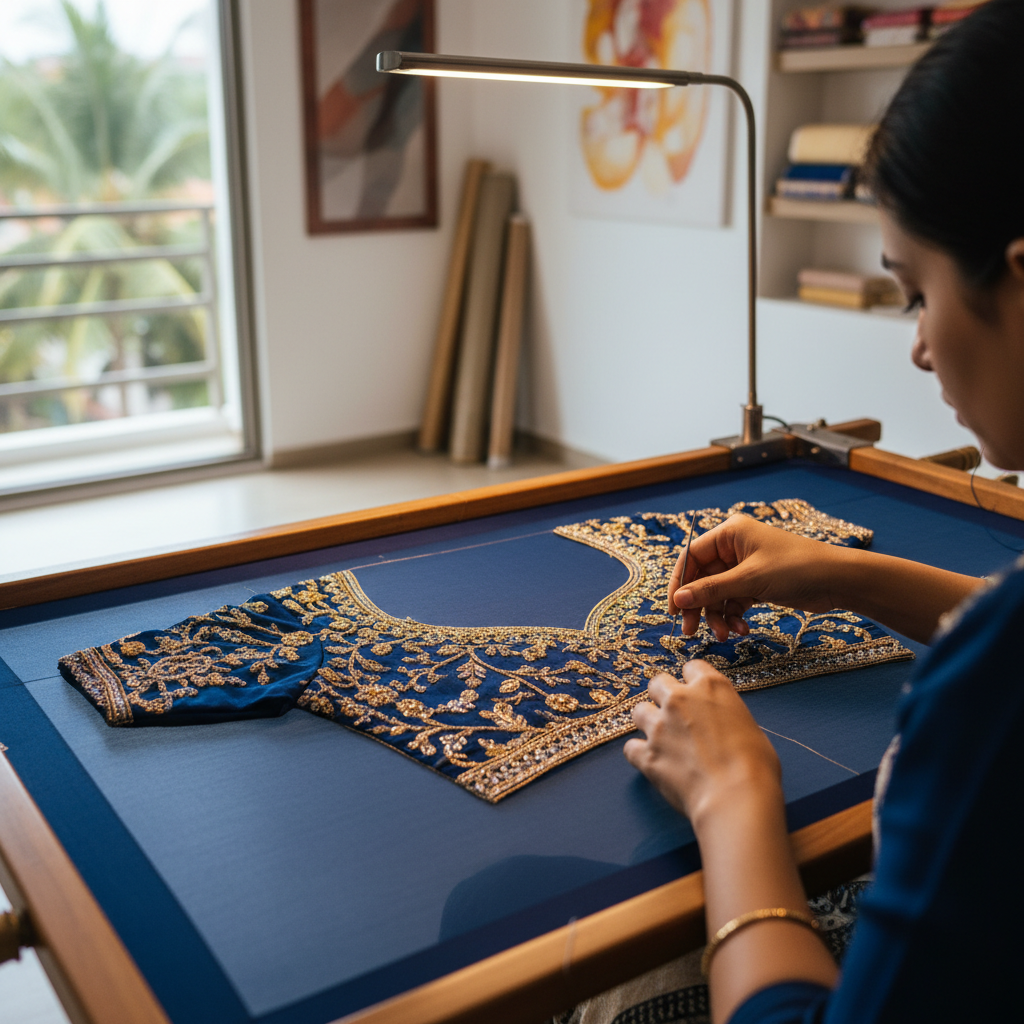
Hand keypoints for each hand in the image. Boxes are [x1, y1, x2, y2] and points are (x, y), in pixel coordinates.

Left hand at [623, 663, 781, 828]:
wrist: (736, 797)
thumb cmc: (755, 767)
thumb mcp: (750, 728)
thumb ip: (727, 717)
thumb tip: (722, 726)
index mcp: (711, 687)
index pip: (692, 667)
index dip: (693, 681)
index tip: (695, 694)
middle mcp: (680, 700)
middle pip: (657, 682)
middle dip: (663, 696)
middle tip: (673, 715)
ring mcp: (659, 726)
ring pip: (638, 711)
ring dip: (648, 723)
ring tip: (661, 739)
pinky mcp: (647, 754)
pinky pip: (631, 748)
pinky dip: (640, 755)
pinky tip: (652, 763)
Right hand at [667, 514, 846, 639]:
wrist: (838, 580)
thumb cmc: (795, 568)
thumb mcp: (749, 580)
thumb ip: (711, 590)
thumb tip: (677, 600)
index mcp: (729, 533)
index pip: (691, 557)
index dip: (679, 583)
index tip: (674, 609)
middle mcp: (734, 547)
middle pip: (702, 579)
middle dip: (699, 605)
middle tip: (691, 631)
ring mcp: (745, 566)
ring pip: (717, 593)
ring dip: (718, 615)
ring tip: (725, 635)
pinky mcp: (756, 584)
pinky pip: (734, 601)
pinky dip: (734, 616)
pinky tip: (742, 629)